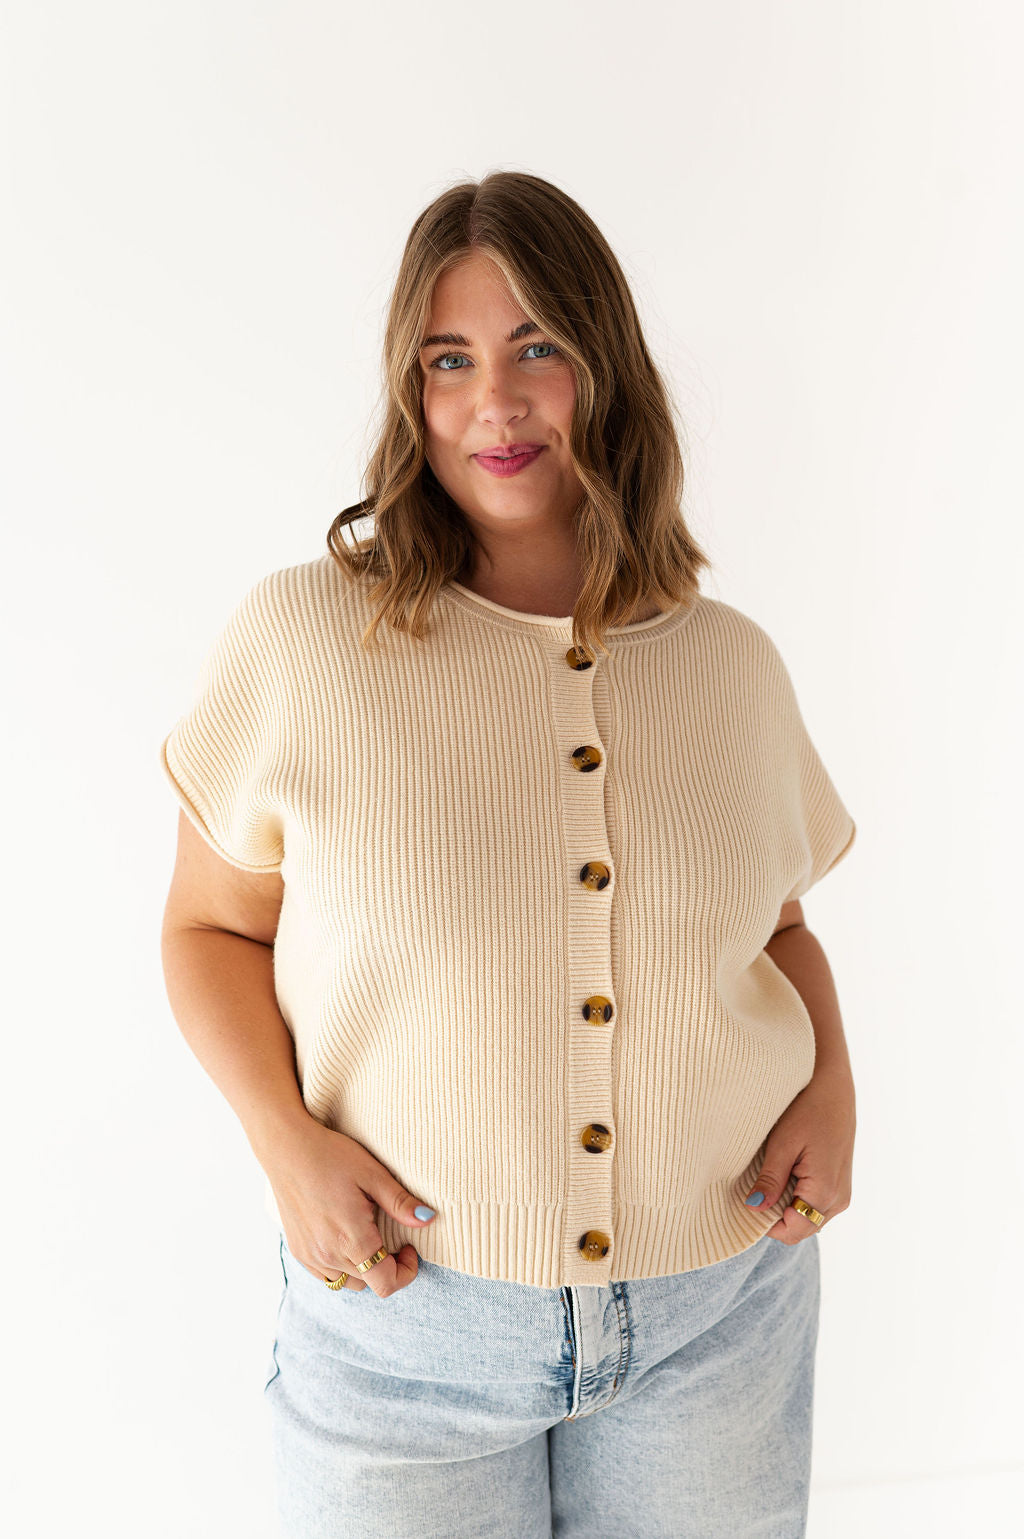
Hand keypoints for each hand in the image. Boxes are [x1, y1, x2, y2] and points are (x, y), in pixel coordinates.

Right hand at [261, 1116, 436, 1294]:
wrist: (287, 1149)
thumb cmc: (331, 1156)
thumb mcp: (373, 1175)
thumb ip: (401, 1203)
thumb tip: (428, 1220)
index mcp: (350, 1240)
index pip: (385, 1283)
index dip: (406, 1271)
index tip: (409, 1246)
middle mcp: (328, 1256)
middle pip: (369, 1284)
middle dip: (388, 1266)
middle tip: (391, 1235)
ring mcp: (310, 1256)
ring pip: (348, 1283)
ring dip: (365, 1269)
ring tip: (369, 1237)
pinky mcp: (298, 1251)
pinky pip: (327, 1275)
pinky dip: (343, 1266)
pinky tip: (346, 1238)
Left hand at [745, 1066, 855, 1243]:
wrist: (833, 1086)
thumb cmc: (807, 1109)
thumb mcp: (782, 1144)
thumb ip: (770, 1181)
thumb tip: (754, 1209)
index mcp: (825, 1192)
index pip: (792, 1231)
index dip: (766, 1223)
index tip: (749, 1202)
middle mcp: (839, 1199)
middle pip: (800, 1228)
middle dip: (776, 1215)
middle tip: (757, 1187)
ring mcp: (842, 1192)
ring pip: (808, 1218)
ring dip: (787, 1206)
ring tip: (773, 1175)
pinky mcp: (840, 1183)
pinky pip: (816, 1204)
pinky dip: (798, 1196)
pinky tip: (786, 1171)